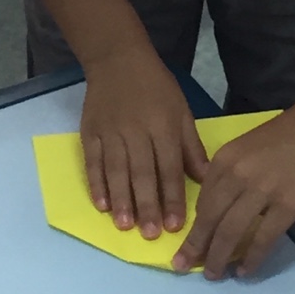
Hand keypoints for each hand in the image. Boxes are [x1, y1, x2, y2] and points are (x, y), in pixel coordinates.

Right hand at [81, 43, 207, 238]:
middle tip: (150, 234)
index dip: (173, 197)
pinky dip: (96, 183)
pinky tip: (101, 205)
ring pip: (116, 170)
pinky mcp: (89, 131)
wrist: (117, 58)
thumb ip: (191, 146)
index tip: (176, 226)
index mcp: (163, 126)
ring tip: (124, 226)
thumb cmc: (155, 86)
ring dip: (121, 199)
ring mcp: (110, 131)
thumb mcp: (181, 109)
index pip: (169, 167)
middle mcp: (136, 131)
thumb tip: (205, 180)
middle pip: (142, 173)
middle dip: (147, 205)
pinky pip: (92, 161)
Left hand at [172, 103, 294, 278]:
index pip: (202, 200)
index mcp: (225, 160)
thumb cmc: (285, 135)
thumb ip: (230, 174)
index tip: (185, 243)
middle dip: (195, 246)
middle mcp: (237, 176)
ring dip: (219, 256)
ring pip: (231, 231)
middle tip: (182, 266)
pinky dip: (252, 258)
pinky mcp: (287, 205)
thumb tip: (219, 206)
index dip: (193, 225)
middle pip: (209, 218)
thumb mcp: (245, 147)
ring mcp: (262, 191)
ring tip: (212, 275)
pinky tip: (244, 270)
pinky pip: (264, 238)